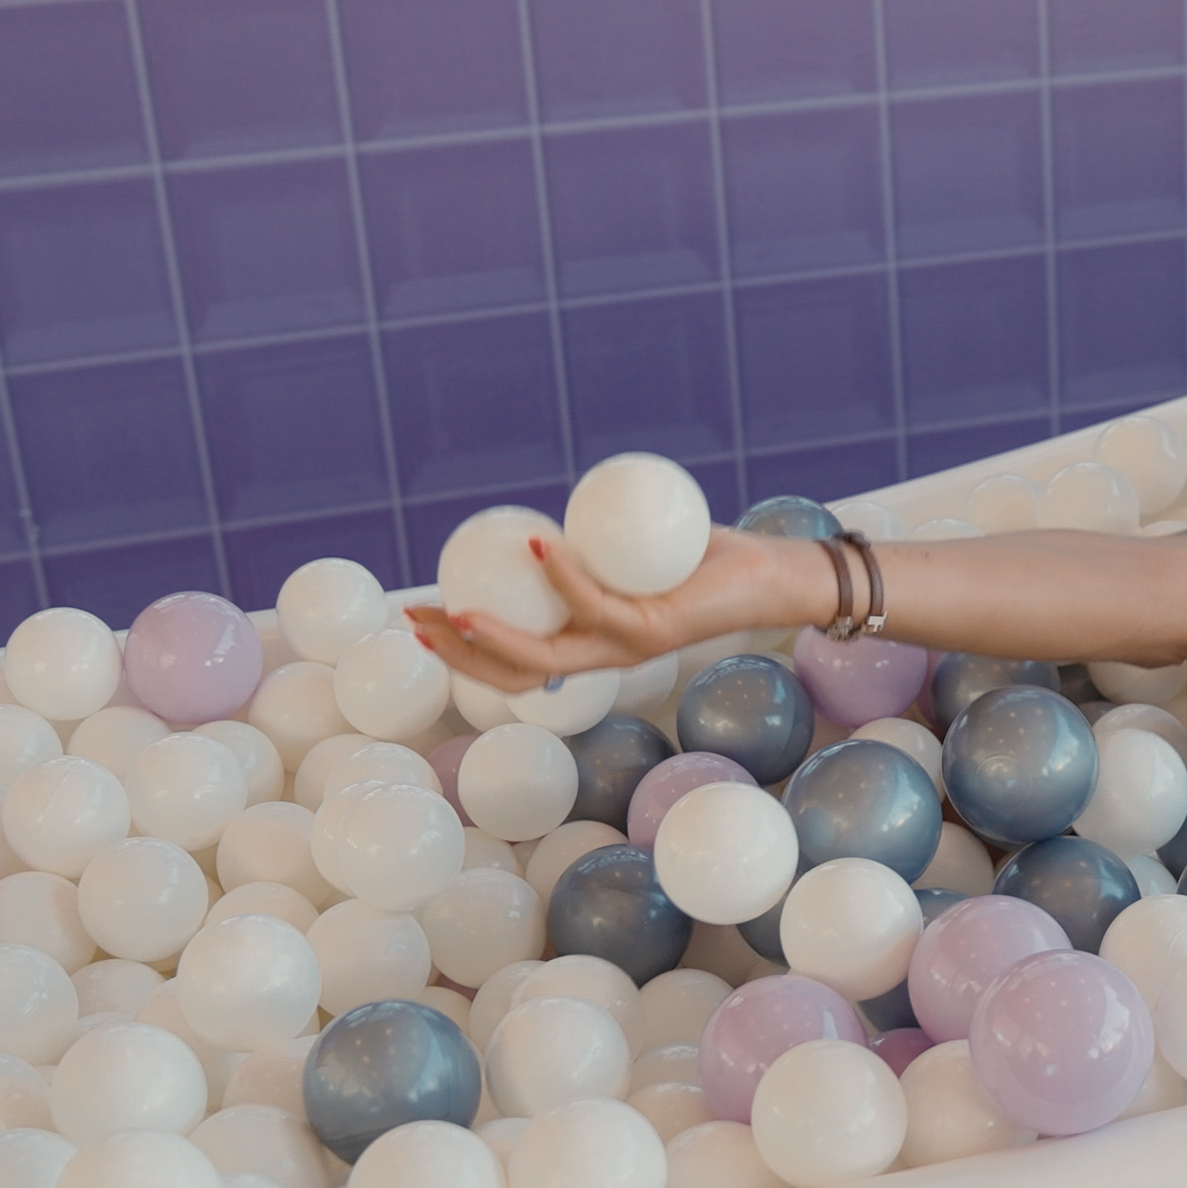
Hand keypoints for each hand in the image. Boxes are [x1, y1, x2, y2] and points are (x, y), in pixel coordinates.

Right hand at [408, 528, 788, 691]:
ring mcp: (626, 647)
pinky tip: (537, 545)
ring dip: (498, 637)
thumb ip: (591, 542)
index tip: (421, 614)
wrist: (769, 574)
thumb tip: (543, 515)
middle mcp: (604, 654)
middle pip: (514, 672)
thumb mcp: (631, 548)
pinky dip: (562, 575)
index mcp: (591, 641)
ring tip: (460, 609)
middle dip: (459, 652)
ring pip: (546, 657)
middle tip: (417, 617)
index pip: (514, 661)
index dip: (463, 649)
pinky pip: (596, 606)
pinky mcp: (653, 630)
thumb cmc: (704, 556)